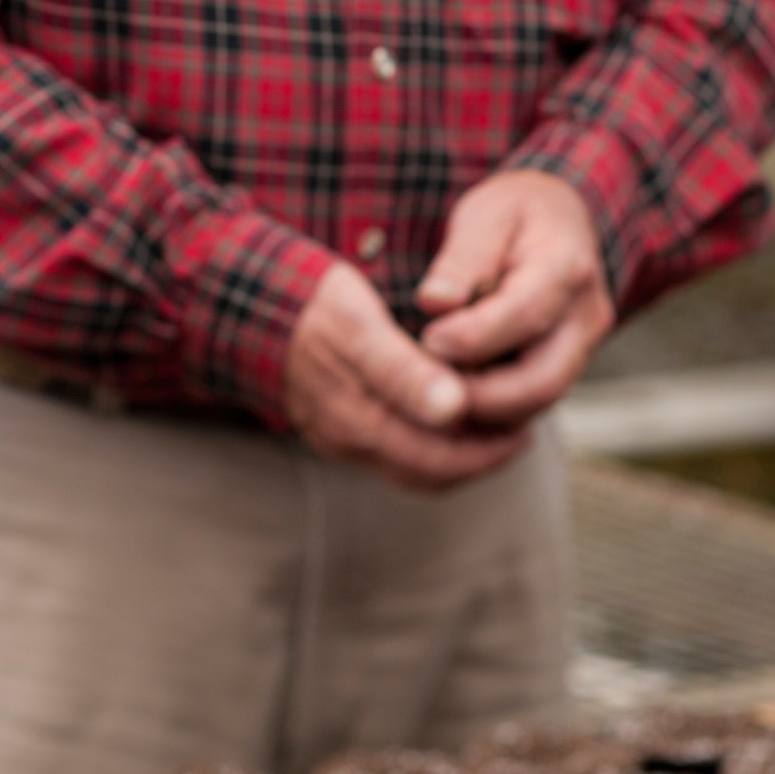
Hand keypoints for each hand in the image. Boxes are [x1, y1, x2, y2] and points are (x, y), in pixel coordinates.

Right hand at [284, 261, 530, 492]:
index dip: (487, 448)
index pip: (439, 457)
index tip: (523, 424)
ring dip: (455, 456)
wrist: (251, 302)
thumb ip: (405, 370)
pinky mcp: (335, 428)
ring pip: (412, 467)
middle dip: (478, 457)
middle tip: (519, 433)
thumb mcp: (360, 325)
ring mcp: (340, 437)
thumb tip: (455, 410)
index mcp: (359, 418)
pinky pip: (392, 454)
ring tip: (493, 429)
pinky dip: (427, 446)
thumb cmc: (313, 305)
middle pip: (430, 471)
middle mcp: (350, 440)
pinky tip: (448, 420)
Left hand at [416, 171, 613, 429]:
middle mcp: (586, 316)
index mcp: (566, 267)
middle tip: (427, 386)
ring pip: (539, 401)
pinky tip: (453, 391)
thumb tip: (435, 302)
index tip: (428, 341)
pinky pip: (533, 401)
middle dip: (481, 396)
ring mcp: (582, 348)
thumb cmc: (516, 215)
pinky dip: (494, 408)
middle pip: (542, 380)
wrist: (558, 221)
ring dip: (486, 408)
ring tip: (434, 388)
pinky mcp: (567, 368)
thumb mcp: (486, 216)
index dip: (474, 337)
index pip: (524, 315)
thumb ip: (462, 259)